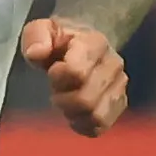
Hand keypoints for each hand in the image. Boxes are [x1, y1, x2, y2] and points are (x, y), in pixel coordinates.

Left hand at [21, 15, 129, 134]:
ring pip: (96, 116)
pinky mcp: (119, 104)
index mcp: (95, 43)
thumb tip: (37, 53)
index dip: (57, 77)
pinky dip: (83, 124)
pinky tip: (75, 112)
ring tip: (67, 100)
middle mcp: (114, 64)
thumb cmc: (61, 41)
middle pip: (85, 99)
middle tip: (57, 89)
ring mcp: (120, 86)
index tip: (52, 70)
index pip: (76, 72)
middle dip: (63, 99)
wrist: (86, 46)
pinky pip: (101, 126)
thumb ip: (35, 36)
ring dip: (74, 113)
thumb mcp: (42, 29)